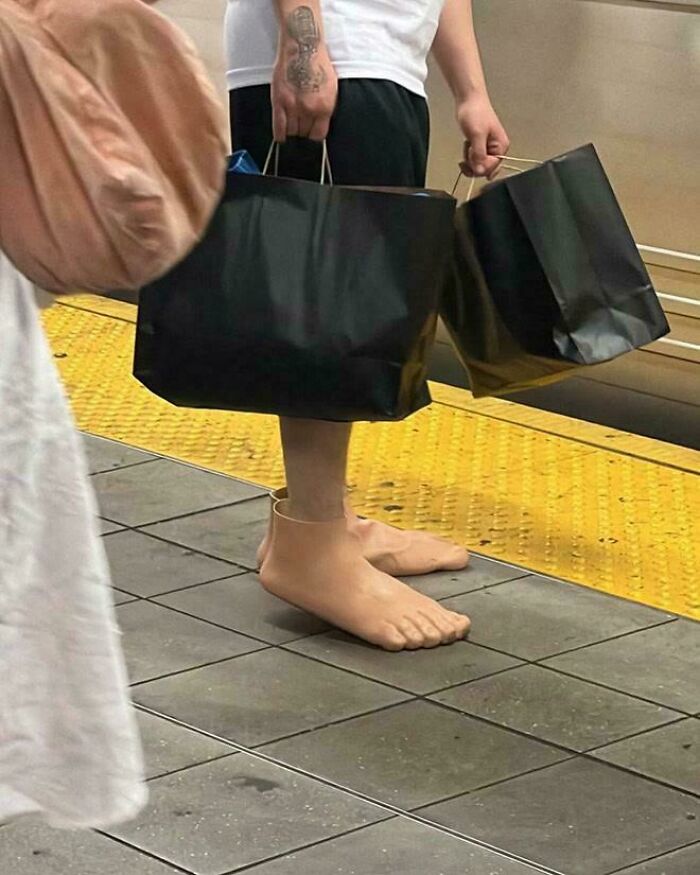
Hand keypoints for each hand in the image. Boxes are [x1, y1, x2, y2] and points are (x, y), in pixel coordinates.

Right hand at [271, 8, 337, 141]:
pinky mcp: (279, 101)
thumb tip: (320, 124)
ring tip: (292, 122)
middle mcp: (309, 109)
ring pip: (292, 131)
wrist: (303, 47)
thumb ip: (325, 108)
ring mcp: (293, 106)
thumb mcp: (331, 89)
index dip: (314, 134)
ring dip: (291, 129)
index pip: (318, 135)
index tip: (311, 132)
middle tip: (300, 123)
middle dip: (303, 129)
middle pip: (304, 133)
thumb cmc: (318, 64)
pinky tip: (281, 136)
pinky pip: (279, 127)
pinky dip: (280, 134)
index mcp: (324, 107)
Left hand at [456, 92, 509, 179]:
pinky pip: (474, 158)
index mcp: (501, 146)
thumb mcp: (477, 135)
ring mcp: (489, 148)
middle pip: (485, 169)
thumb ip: (479, 155)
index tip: (471, 157)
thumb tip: (480, 171)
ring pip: (478, 165)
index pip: (491, 168)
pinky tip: (467, 144)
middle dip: (474, 163)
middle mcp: (497, 149)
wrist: (469, 100)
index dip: (479, 166)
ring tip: (467, 146)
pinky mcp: (481, 145)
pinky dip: (468, 155)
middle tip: (468, 153)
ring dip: (470, 159)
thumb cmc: (475, 112)